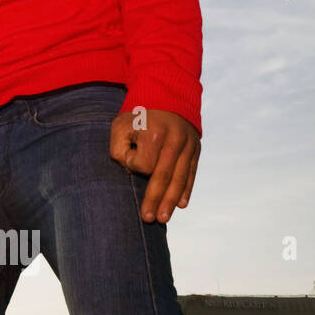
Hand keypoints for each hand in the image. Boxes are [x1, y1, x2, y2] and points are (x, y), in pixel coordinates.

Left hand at [109, 108, 200, 223]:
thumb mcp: (120, 125)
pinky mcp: (196, 149)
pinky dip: (186, 189)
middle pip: (164, 177)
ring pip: (180, 178)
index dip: (133, 164)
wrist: (167, 95)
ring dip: (171, 200)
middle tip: (148, 219)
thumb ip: (119, 149)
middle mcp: (175, 141)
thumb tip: (133, 170)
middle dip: (155, 199)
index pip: (144, 164)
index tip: (129, 153)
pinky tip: (181, 205)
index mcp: (154, 133)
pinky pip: (192, 173)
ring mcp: (189, 145)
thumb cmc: (137, 114)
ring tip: (163, 218)